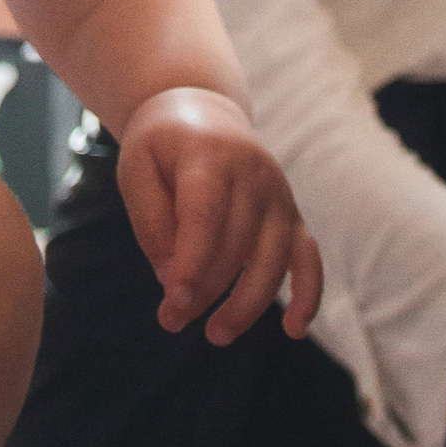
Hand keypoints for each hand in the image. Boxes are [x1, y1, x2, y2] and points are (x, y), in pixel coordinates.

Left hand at [117, 87, 323, 346]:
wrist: (202, 112)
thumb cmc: (161, 147)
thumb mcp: (136, 169)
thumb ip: (150, 221)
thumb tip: (171, 279)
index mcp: (210, 155)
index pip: (206, 216)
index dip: (192, 263)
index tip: (173, 303)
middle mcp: (254, 173)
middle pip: (236, 244)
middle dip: (205, 290)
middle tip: (170, 320)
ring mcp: (279, 194)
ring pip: (273, 259)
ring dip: (247, 304)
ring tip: (216, 334)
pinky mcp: (291, 215)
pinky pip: (309, 257)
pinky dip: (308, 294)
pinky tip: (295, 330)